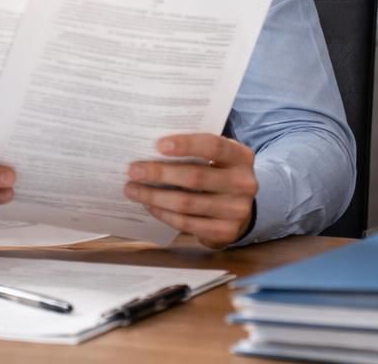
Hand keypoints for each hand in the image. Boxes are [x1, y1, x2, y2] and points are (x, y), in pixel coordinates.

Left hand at [125, 133, 258, 248]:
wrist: (240, 209)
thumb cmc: (219, 174)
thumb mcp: (218, 158)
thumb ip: (196, 151)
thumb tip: (151, 148)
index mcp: (241, 156)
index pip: (214, 146)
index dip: (186, 145)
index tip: (158, 145)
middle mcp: (244, 183)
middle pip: (196, 177)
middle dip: (160, 173)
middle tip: (133, 170)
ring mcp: (237, 210)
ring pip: (187, 203)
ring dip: (155, 196)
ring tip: (133, 190)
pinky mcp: (225, 232)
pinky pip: (186, 223)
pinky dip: (164, 214)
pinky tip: (150, 205)